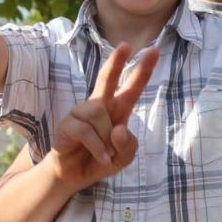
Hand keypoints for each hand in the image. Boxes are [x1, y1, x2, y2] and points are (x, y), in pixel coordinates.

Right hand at [47, 43, 157, 188]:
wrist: (74, 176)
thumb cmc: (101, 160)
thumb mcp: (123, 158)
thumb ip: (127, 145)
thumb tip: (118, 128)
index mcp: (117, 110)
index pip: (131, 87)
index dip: (143, 70)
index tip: (154, 50)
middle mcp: (99, 106)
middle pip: (106, 79)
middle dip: (116, 62)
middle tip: (126, 45)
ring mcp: (80, 113)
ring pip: (98, 113)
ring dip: (106, 138)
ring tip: (106, 153)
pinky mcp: (67, 125)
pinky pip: (85, 130)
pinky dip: (97, 147)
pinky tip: (101, 157)